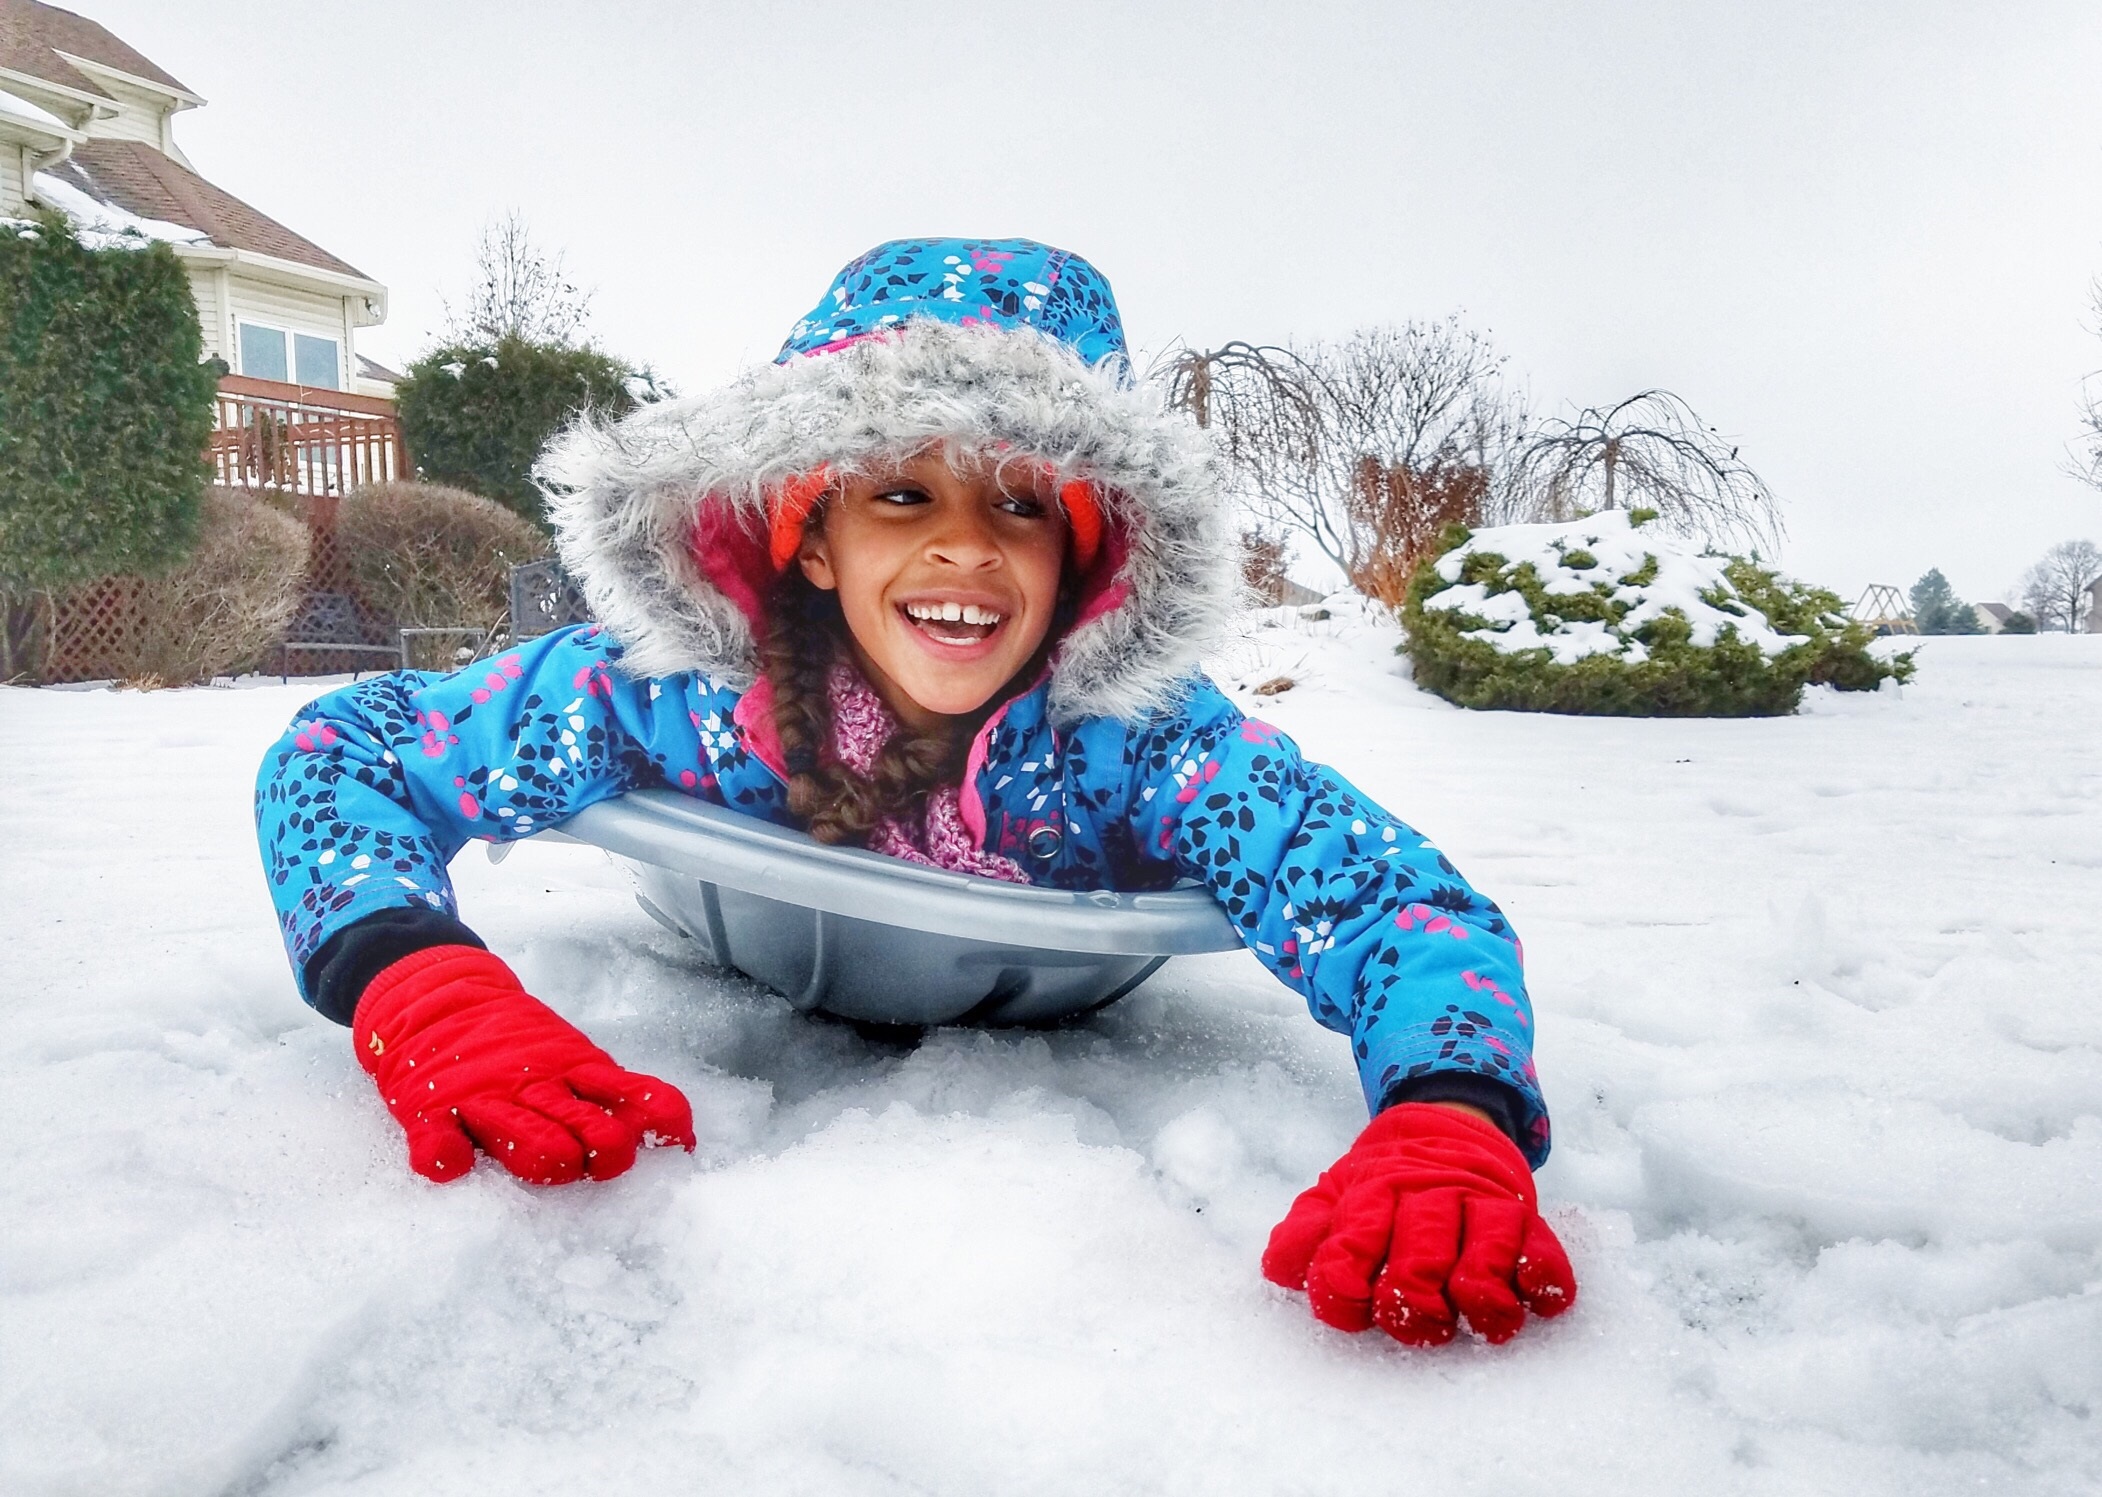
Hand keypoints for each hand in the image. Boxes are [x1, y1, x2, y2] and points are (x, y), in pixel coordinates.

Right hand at [354, 945, 695, 1183]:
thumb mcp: (568, 1052)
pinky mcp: (431, 1113)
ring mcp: (483, 1101)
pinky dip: (448, 1159)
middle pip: (585, 1128)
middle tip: (605, 1161)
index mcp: (572, 1069)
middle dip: (607, 1153)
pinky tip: (457, 1163)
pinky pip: (439, 1147)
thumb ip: (610, 1088)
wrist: (437, 996)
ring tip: (557, 1161)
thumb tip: (678, 1132)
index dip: (657, 1122)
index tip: (676, 1143)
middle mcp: (534, 1087)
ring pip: (527, 1142)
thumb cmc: (513, 1040)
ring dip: (547, 1160)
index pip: (629, 1096)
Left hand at [1262, 1102, 1576, 1344]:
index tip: (1353, 1305)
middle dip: (1413, 1306)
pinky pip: (1543, 1253)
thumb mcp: (1333, 1197)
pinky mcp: (1525, 1216)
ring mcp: (1480, 1205)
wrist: (1445, 1125)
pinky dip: (1542, 1282)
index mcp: (1371, 1195)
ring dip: (1480, 1303)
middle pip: (1418, 1264)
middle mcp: (1426, 1198)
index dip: (1343, 1292)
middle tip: (1418, 1320)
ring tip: (1475, 1317)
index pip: (1348, 1250)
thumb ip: (1304, 1234)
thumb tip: (1279, 1270)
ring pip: (1484, 1259)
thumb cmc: (1383, 1185)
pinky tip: (1529, 1297)